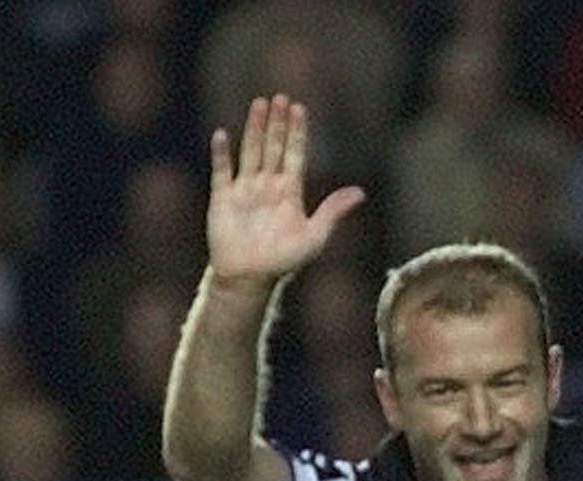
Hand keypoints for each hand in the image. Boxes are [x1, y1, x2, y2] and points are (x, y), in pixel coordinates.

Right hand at [207, 94, 363, 288]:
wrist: (249, 280)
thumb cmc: (283, 262)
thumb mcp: (314, 237)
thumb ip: (333, 212)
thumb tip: (360, 193)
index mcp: (290, 193)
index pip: (295, 154)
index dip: (297, 132)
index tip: (299, 107)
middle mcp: (268, 186)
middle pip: (273, 146)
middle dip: (277, 123)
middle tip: (280, 97)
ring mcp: (245, 190)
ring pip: (251, 151)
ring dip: (254, 128)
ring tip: (259, 104)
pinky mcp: (223, 198)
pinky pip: (221, 171)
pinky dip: (221, 154)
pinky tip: (223, 135)